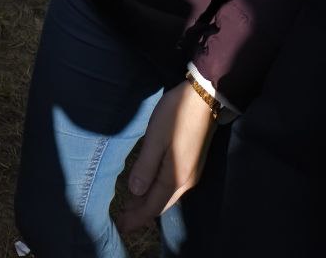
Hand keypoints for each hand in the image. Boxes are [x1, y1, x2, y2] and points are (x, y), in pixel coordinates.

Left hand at [117, 80, 216, 233]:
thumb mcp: (155, 139)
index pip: (153, 206)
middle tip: (123, 221)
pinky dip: (158, 193)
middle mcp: (186, 181)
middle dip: (141, 214)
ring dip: (149, 203)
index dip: (136, 218)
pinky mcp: (192, 164)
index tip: (121, 227)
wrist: (204, 98)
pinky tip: (149, 189)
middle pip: (161, 204)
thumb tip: (134, 193)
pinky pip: (172, 187)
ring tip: (132, 207)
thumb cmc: (176, 115)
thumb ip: (145, 167)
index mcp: (176, 178)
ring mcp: (192, 173)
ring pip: (168, 196)